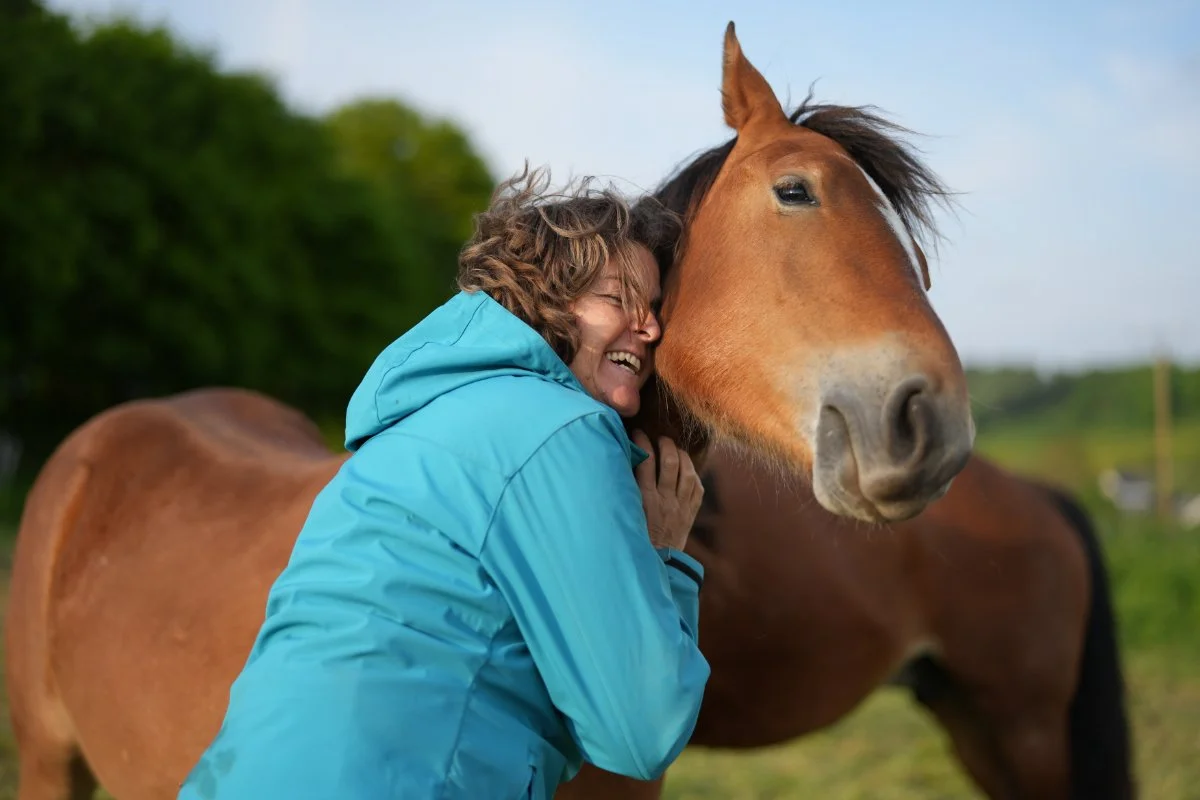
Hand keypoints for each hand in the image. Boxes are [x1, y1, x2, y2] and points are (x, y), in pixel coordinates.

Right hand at [631, 430, 703, 550]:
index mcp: (645, 500)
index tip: (638, 433)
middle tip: (661, 438)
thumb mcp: (626, 513)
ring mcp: (681, 507)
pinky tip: (688, 469)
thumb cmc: (635, 537)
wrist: (655, 564)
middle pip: (670, 463)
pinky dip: (694, 475)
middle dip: (666, 445)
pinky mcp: (690, 513)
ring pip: (687, 473)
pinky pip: (697, 488)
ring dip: (682, 456)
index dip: (642, 442)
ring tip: (675, 449)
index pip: (645, 462)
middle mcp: (665, 500)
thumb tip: (625, 463)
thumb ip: (628, 490)